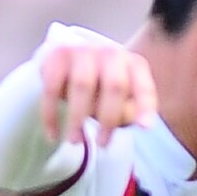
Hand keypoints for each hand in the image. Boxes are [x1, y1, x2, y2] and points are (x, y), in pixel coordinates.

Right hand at [36, 40, 154, 149]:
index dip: (145, 106)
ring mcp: (83, 51)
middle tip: (102, 144)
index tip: (145, 127)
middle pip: (114, 86)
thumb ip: (129, 113)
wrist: (71, 64)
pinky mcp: (57, 55)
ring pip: (82, 85)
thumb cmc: (104, 90)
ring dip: (78, 118)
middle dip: (108, 119)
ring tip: (74, 142)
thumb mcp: (122, 102)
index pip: (143, 86)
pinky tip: (53, 134)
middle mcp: (111, 53)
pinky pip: (53, 87)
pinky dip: (51, 114)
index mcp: (134, 65)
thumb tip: (138, 124)